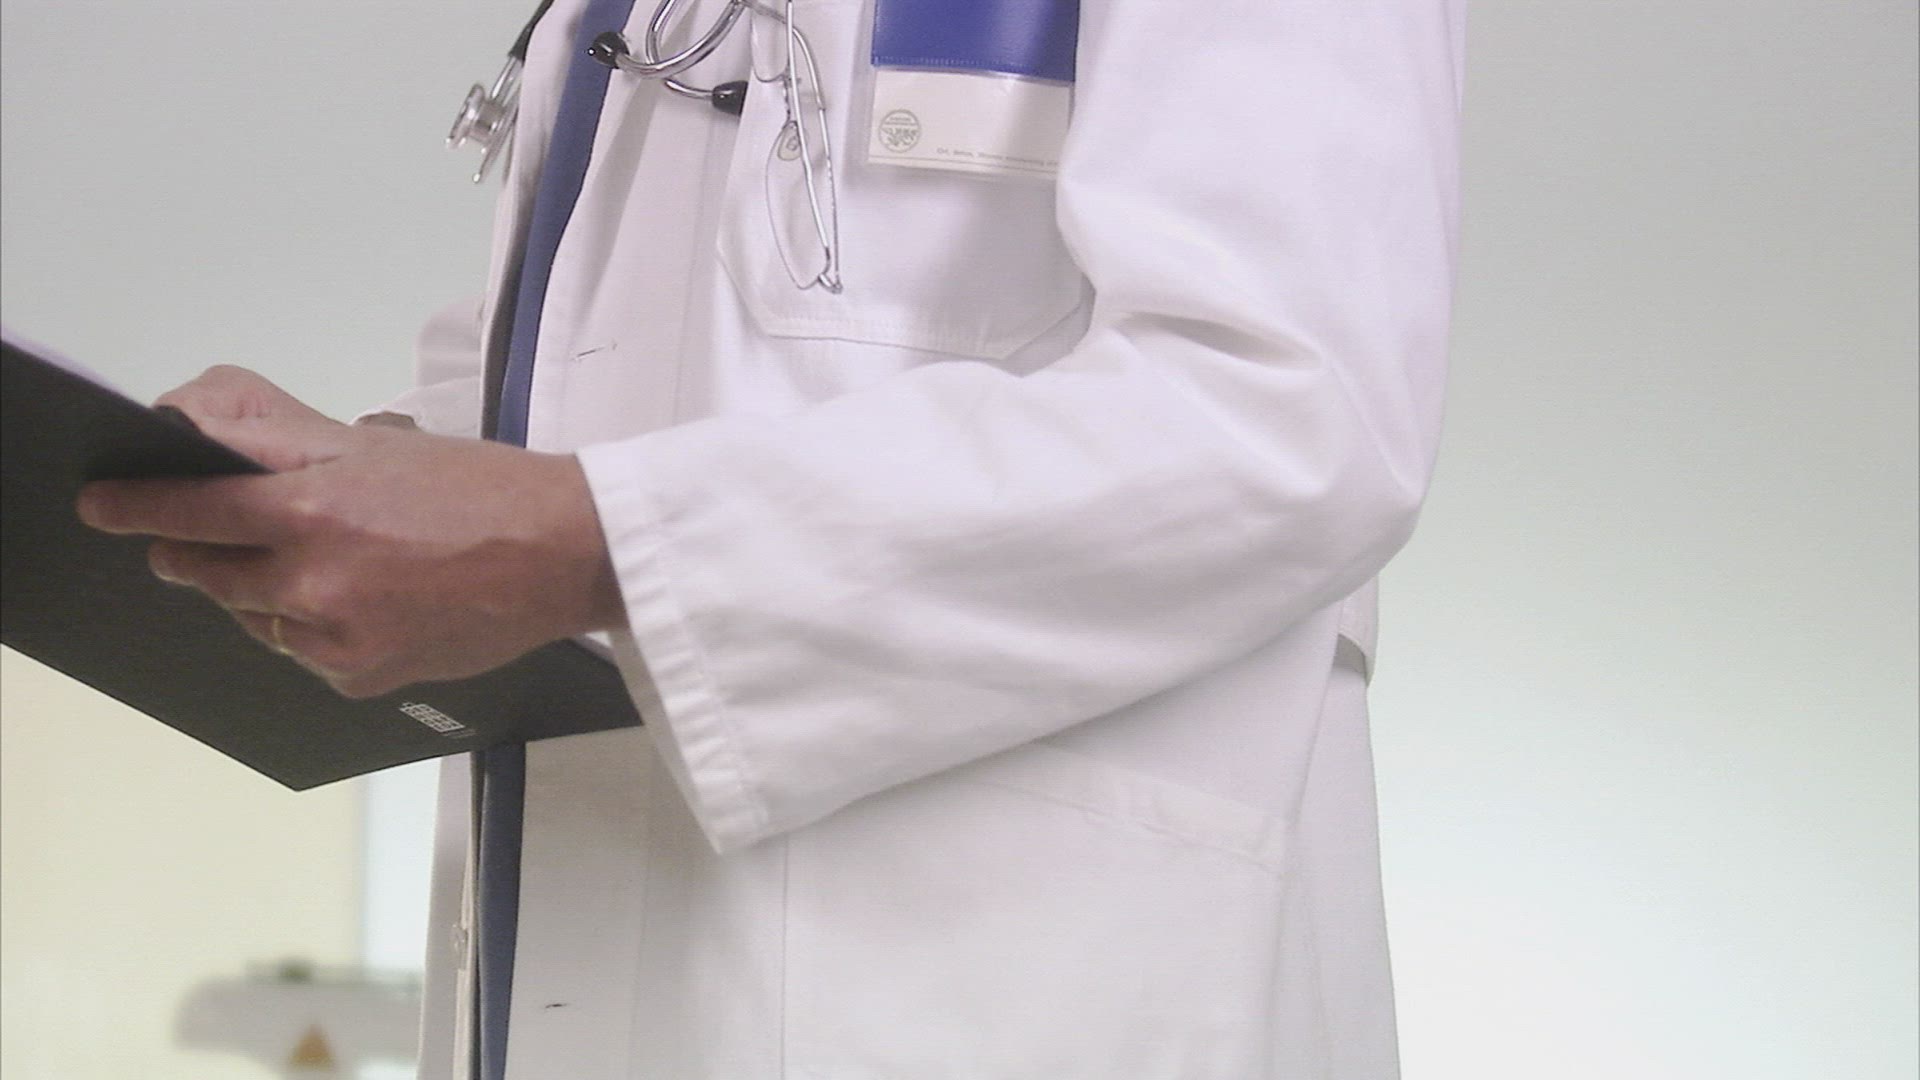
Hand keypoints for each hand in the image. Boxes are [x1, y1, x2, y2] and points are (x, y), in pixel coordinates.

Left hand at [77, 379, 625, 697]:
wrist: (566, 554)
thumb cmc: (479, 487)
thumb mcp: (372, 440)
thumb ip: (273, 428)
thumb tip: (189, 417)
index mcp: (309, 509)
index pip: (188, 510)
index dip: (135, 505)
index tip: (100, 503)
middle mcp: (311, 581)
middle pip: (205, 571)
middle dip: (200, 550)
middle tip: (220, 534)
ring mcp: (334, 638)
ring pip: (252, 616)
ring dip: (262, 589)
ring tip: (324, 562)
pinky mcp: (361, 676)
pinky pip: (301, 653)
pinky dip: (313, 629)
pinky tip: (363, 601)